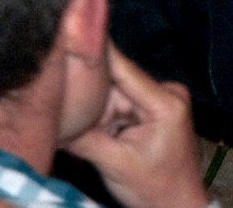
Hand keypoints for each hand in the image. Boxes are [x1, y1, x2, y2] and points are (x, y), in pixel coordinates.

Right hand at [63, 46, 211, 207]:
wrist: (177, 203)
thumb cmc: (154, 187)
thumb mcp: (114, 162)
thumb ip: (84, 136)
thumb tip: (55, 116)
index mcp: (166, 101)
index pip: (123, 71)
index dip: (97, 55)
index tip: (73, 40)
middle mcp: (168, 92)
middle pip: (115, 84)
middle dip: (93, 102)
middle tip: (84, 124)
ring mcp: (162, 98)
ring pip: (114, 95)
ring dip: (100, 115)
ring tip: (104, 140)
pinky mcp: (154, 107)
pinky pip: (121, 104)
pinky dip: (108, 119)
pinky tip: (108, 137)